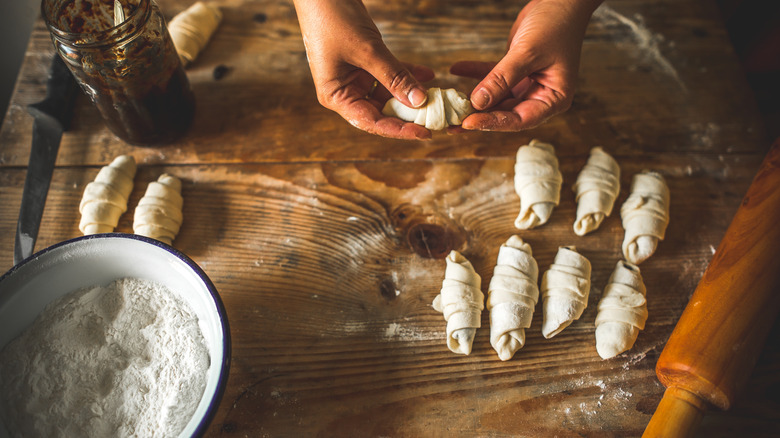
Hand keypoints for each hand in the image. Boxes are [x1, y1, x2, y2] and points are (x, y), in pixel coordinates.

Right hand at [293, 0, 433, 139]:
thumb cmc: (333, 19)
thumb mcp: (367, 51)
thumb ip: (394, 77)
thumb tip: (419, 102)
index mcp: (336, 97)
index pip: (371, 123)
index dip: (399, 130)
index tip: (425, 133)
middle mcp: (344, 92)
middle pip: (381, 112)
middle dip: (408, 113)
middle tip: (436, 116)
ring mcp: (354, 77)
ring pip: (388, 94)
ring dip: (410, 93)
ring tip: (435, 95)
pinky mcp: (363, 63)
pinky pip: (388, 75)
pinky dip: (406, 74)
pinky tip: (427, 74)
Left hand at [451, 0, 602, 130]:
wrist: (561, 1)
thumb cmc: (555, 25)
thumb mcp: (527, 53)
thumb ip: (502, 79)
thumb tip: (478, 103)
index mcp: (554, 99)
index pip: (520, 119)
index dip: (493, 123)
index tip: (468, 123)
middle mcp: (540, 96)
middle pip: (505, 113)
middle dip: (479, 116)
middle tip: (452, 122)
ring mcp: (527, 84)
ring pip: (496, 99)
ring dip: (474, 100)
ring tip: (448, 104)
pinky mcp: (515, 72)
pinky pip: (491, 78)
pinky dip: (474, 73)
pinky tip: (456, 69)